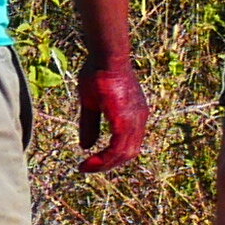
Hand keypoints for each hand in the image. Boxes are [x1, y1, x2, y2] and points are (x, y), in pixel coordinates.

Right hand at [75, 57, 150, 172]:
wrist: (107, 56)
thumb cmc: (98, 73)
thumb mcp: (91, 103)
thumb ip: (91, 125)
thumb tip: (86, 146)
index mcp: (133, 115)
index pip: (127, 144)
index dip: (110, 156)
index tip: (90, 161)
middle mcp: (138, 119)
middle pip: (128, 153)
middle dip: (108, 164)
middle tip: (89, 167)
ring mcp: (135, 120)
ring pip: (125, 154)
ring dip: (105, 165)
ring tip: (86, 168)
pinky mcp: (126, 120)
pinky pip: (118, 147)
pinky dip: (104, 159)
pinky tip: (89, 162)